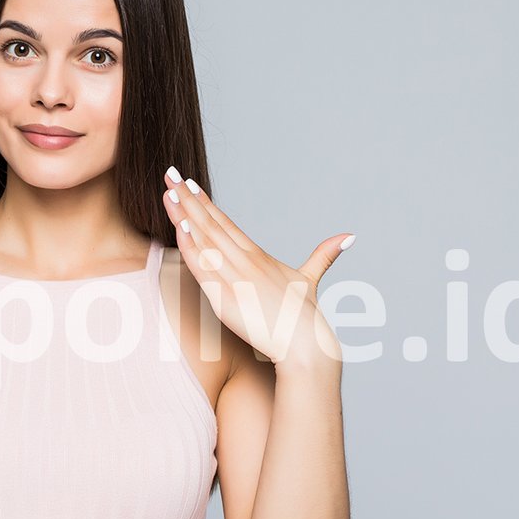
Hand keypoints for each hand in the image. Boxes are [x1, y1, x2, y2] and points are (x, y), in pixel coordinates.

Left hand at [160, 166, 354, 369]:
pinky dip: (192, 247)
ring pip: (205, 240)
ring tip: (168, 191)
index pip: (226, 223)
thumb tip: (349, 235)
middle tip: (170, 173)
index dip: (206, 203)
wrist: (306, 346)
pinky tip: (181, 227)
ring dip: (184, 214)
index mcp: (259, 256)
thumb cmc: (306, 318)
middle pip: (211, 224)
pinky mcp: (228, 298)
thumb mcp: (310, 280)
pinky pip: (204, 268)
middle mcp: (246, 262)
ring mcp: (236, 278)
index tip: (189, 183)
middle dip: (188, 199)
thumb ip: (324, 256)